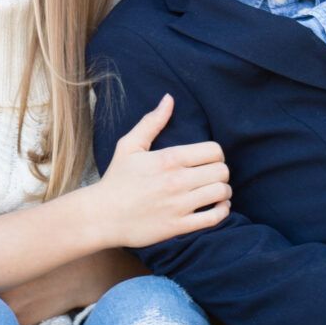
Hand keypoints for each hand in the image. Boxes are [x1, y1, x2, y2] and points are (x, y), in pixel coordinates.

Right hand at [94, 97, 230, 249]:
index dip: (216, 154)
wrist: (102, 216)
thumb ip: (152, 122)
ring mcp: (179, 205)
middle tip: (212, 175)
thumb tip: (169, 98)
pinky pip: (214, 218)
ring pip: (221, 193)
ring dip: (223, 192)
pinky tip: (217, 207)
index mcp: (168, 159)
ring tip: (215, 191)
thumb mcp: (129, 146)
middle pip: (222, 172)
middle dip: (221, 172)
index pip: (214, 151)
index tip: (208, 160)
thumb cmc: (116, 179)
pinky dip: (222, 211)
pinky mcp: (178, 226)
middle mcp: (177, 181)